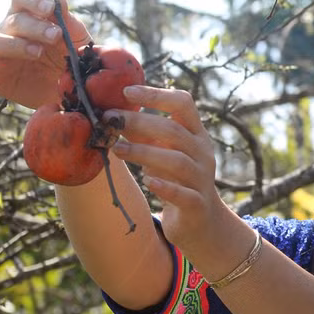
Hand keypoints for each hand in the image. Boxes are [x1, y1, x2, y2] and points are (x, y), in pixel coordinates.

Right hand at [0, 0, 91, 109]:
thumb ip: (70, 23)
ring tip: (37, 53)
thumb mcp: (79, 42)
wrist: (70, 95)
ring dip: (12, 45)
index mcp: (31, 15)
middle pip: (12, 20)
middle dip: (35, 27)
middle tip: (55, 36)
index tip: (49, 8)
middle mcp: (10, 30)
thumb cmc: (73, 62)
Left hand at [109, 86, 243, 266]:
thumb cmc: (176, 179)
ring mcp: (202, 179)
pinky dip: (164, 187)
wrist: (201, 221)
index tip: (126, 91)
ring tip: (116, 150)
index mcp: (195, 134)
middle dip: (140, 123)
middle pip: (174, 131)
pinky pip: (182, 194)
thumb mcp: (162, 152)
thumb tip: (111, 113)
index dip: (156, 95)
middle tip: (110, 121)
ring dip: (144, 153)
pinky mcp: (197, 205)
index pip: (183, 103)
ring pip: (176, 161)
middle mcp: (202, 152)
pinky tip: (147, 182)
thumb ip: (143, 134)